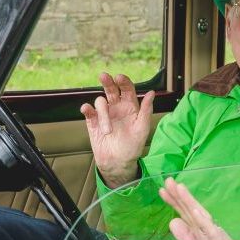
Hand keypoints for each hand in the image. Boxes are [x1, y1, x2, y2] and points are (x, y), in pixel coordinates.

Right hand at [80, 73, 154, 188]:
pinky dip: (87, 108)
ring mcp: (105, 114)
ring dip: (103, 112)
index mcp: (131, 107)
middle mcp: (117, 108)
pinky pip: (88, 111)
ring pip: (100, 101)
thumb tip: (152, 92)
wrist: (118, 162)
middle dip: (108, 82)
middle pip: (111, 89)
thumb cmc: (133, 146)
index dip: (124, 82)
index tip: (120, 78)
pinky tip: (87, 109)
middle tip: (104, 76)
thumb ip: (146, 110)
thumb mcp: (143, 128)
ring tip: (108, 130)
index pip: (127, 89)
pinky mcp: (93, 122)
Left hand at [159, 177, 232, 239]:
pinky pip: (210, 231)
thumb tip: (173, 221)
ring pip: (199, 216)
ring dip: (189, 202)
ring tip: (179, 189)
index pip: (184, 213)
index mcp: (199, 229)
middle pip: (190, 210)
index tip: (162, 189)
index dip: (174, 201)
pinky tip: (196, 212)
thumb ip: (185, 236)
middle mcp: (205, 228)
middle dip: (178, 195)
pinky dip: (203, 221)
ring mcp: (213, 234)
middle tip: (168, 180)